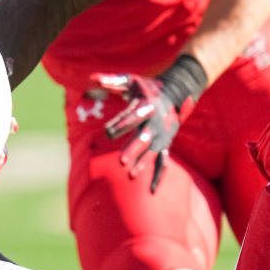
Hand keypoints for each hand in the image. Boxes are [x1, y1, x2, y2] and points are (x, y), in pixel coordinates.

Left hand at [96, 73, 189, 193]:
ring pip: (153, 152)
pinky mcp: (165, 144)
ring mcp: (162, 135)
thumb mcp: (130, 80)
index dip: (121, 124)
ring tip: (131, 175)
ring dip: (143, 163)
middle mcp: (155, 123)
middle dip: (133, 149)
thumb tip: (92, 78)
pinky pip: (163, 162)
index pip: (132, 117)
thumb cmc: (147, 87)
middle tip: (121, 161)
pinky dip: (158, 176)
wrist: (177, 93)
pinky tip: (151, 190)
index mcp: (146, 106)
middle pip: (144, 138)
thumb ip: (112, 81)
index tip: (108, 132)